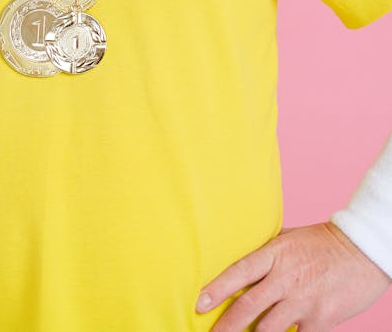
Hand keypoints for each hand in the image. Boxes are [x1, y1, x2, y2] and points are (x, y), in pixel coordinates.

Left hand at [196, 222, 390, 330]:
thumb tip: (243, 258)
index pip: (240, 272)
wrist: (362, 251)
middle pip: (249, 306)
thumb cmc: (323, 242)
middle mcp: (287, 278)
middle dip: (226, 325)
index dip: (217, 289)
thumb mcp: (290, 238)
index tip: (199, 303)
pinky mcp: (321, 320)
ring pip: (269, 328)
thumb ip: (267, 251)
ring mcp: (304, 301)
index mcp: (276, 254)